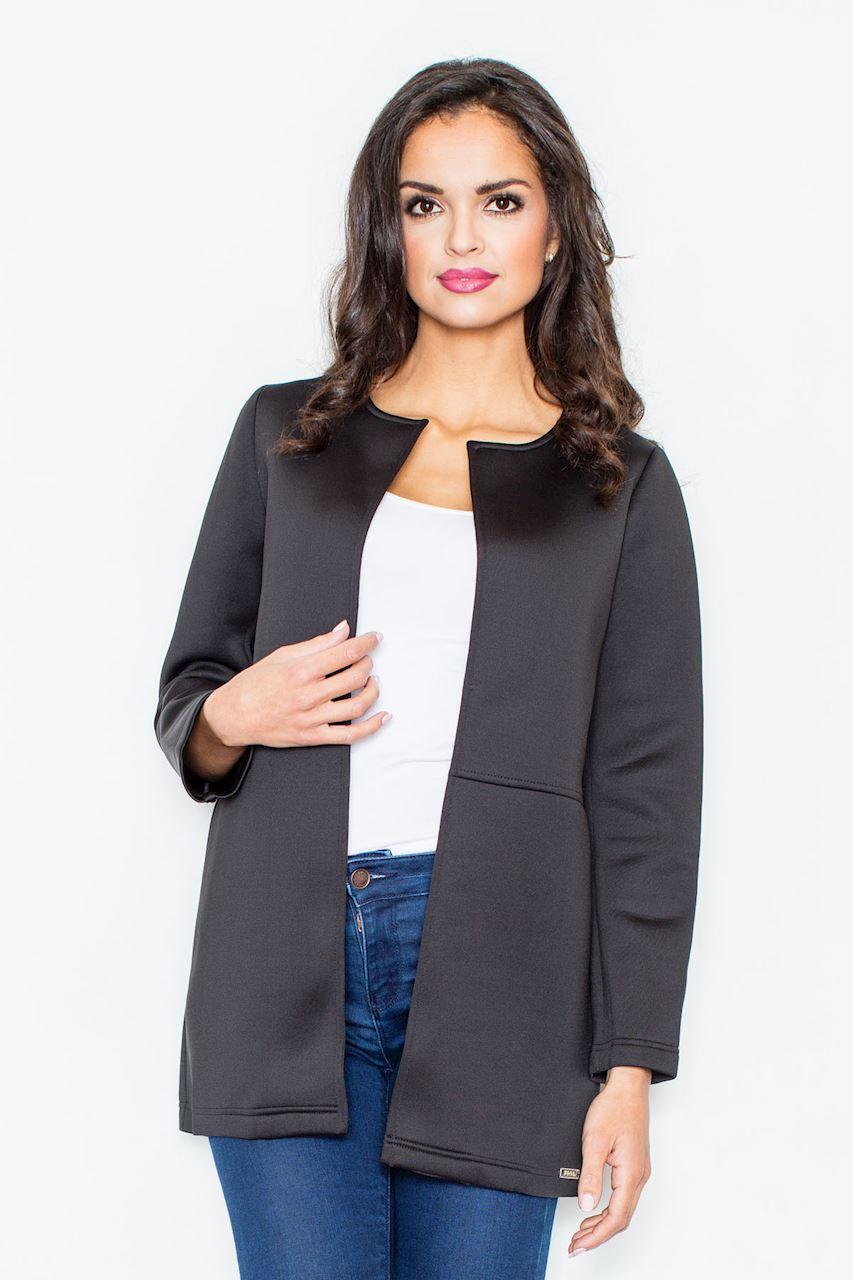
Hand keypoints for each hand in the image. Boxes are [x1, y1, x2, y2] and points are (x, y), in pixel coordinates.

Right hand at [202, 620, 389, 749]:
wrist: (234, 716)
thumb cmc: (255, 684)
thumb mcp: (282, 655)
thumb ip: (317, 644)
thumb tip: (343, 630)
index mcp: (301, 671)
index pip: (345, 652)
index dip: (366, 643)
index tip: (375, 638)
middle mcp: (308, 695)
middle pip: (356, 677)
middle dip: (368, 664)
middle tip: (367, 659)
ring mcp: (312, 718)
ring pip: (358, 705)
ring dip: (373, 691)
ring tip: (372, 682)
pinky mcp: (313, 737)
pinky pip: (350, 735)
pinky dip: (371, 726)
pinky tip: (382, 716)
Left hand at [569, 1066, 651, 1257]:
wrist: (627, 1087)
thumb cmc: (613, 1108)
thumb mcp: (594, 1141)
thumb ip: (590, 1176)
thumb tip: (585, 1206)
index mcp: (631, 1173)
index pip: (615, 1217)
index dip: (596, 1236)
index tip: (578, 1246)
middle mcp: (639, 1176)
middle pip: (621, 1219)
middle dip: (598, 1235)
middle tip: (576, 1245)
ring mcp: (639, 1172)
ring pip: (623, 1210)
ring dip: (603, 1224)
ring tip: (581, 1233)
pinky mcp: (634, 1166)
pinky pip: (624, 1198)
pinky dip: (608, 1210)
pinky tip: (593, 1210)